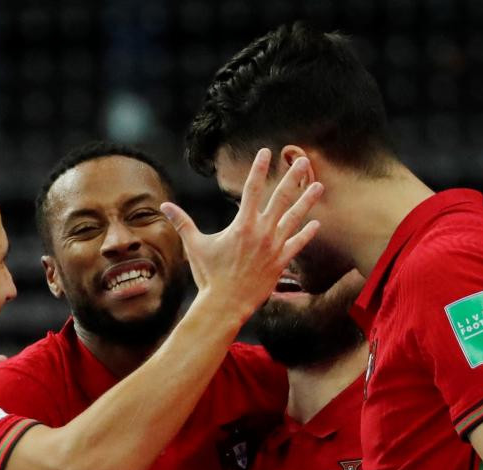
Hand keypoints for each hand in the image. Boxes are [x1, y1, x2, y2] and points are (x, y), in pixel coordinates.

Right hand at [160, 148, 322, 319]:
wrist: (225, 304)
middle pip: (281, 197)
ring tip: (318, 185)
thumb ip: (183, 223)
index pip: (252, 189)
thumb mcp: (195, 246)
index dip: (259, 168)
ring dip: (307, 200)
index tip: (266, 152)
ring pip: (294, 218)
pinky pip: (297, 245)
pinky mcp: (280, 263)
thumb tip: (164, 207)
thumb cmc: (209, 275)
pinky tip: (316, 224)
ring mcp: (274, 247)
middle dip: (293, 177)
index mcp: (242, 224)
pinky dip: (306, 234)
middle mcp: (261, 232)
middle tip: (303, 161)